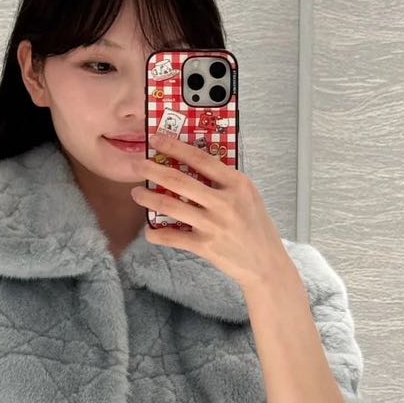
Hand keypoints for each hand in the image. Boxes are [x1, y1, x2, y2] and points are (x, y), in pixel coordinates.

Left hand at [131, 128, 290, 291]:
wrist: (266, 264)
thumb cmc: (256, 227)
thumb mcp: (248, 196)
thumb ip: (225, 182)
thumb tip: (193, 164)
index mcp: (237, 184)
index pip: (201, 159)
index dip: (175, 147)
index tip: (157, 138)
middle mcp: (224, 202)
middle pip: (180, 181)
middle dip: (153, 170)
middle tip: (137, 165)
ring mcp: (213, 225)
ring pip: (171, 207)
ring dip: (149, 198)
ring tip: (137, 193)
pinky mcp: (205, 246)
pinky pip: (172, 237)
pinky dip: (157, 234)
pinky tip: (150, 230)